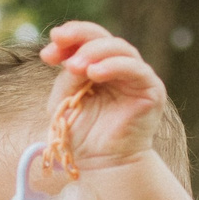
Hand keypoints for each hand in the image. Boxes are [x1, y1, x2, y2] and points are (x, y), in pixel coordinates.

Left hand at [41, 22, 171, 170]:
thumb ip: (67, 79)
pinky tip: (95, 73)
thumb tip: (71, 60)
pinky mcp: (151, 89)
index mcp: (96, 66)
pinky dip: (115, 66)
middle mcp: (118, 67)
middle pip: (102, 38)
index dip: (68, 39)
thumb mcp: (64, 102)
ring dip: (95, 52)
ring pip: (120, 49)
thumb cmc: (82, 134)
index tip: (47, 53)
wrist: (102, 163)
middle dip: (79, 37)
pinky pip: (136, 70)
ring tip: (75, 66)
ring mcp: (136, 76)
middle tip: (59, 44)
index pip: (85, 42)